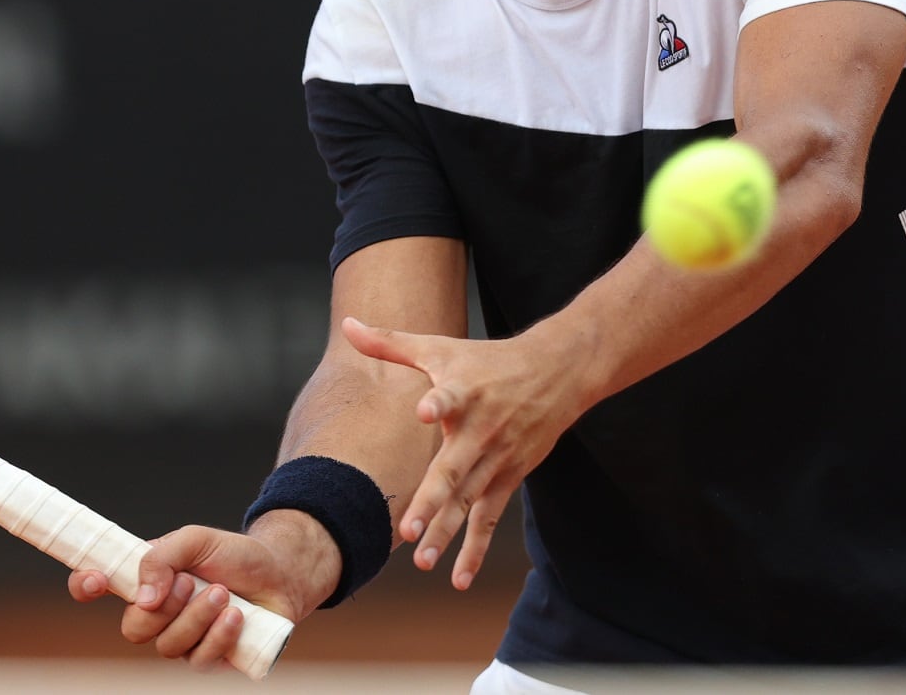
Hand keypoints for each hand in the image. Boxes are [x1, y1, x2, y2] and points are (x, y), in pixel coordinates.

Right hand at [66, 519, 323, 671]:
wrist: (281, 574)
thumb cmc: (234, 555)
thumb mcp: (196, 540)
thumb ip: (161, 557)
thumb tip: (143, 597)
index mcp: (146, 581)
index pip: (98, 586)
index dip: (85, 585)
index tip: (96, 579)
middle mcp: (158, 615)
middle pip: (133, 629)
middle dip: (165, 606)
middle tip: (192, 582)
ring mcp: (183, 641)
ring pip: (168, 647)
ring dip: (198, 617)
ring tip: (225, 593)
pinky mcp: (210, 660)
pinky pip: (199, 662)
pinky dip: (219, 635)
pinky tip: (237, 616)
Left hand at [341, 314, 590, 590]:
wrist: (558, 373)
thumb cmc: (488, 359)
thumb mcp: (441, 347)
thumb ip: (390, 342)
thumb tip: (347, 325)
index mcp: (465, 392)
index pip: (450, 398)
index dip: (438, 404)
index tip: (425, 411)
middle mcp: (481, 430)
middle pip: (453, 470)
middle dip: (431, 502)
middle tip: (407, 530)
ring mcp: (497, 459)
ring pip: (468, 502)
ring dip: (446, 533)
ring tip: (422, 561)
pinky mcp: (509, 478)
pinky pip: (489, 519)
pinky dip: (475, 550)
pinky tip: (458, 579)